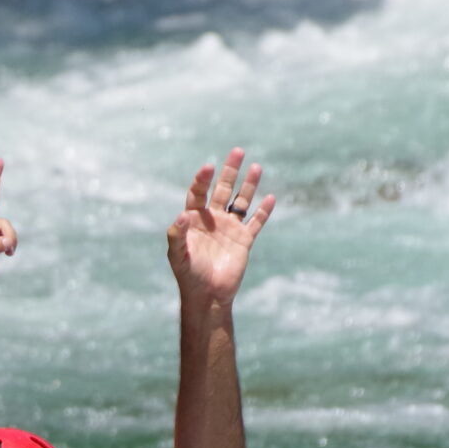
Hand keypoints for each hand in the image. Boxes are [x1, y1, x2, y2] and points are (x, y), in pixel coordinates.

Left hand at [167, 150, 272, 306]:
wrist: (208, 296)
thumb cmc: (188, 276)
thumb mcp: (177, 256)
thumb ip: (176, 236)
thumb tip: (182, 214)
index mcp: (195, 221)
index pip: (199, 193)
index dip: (202, 180)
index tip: (208, 168)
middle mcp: (213, 220)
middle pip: (222, 190)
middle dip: (230, 171)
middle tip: (237, 151)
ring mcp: (230, 229)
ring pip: (241, 202)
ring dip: (249, 185)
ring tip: (256, 166)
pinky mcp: (244, 241)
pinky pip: (256, 222)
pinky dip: (263, 211)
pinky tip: (271, 198)